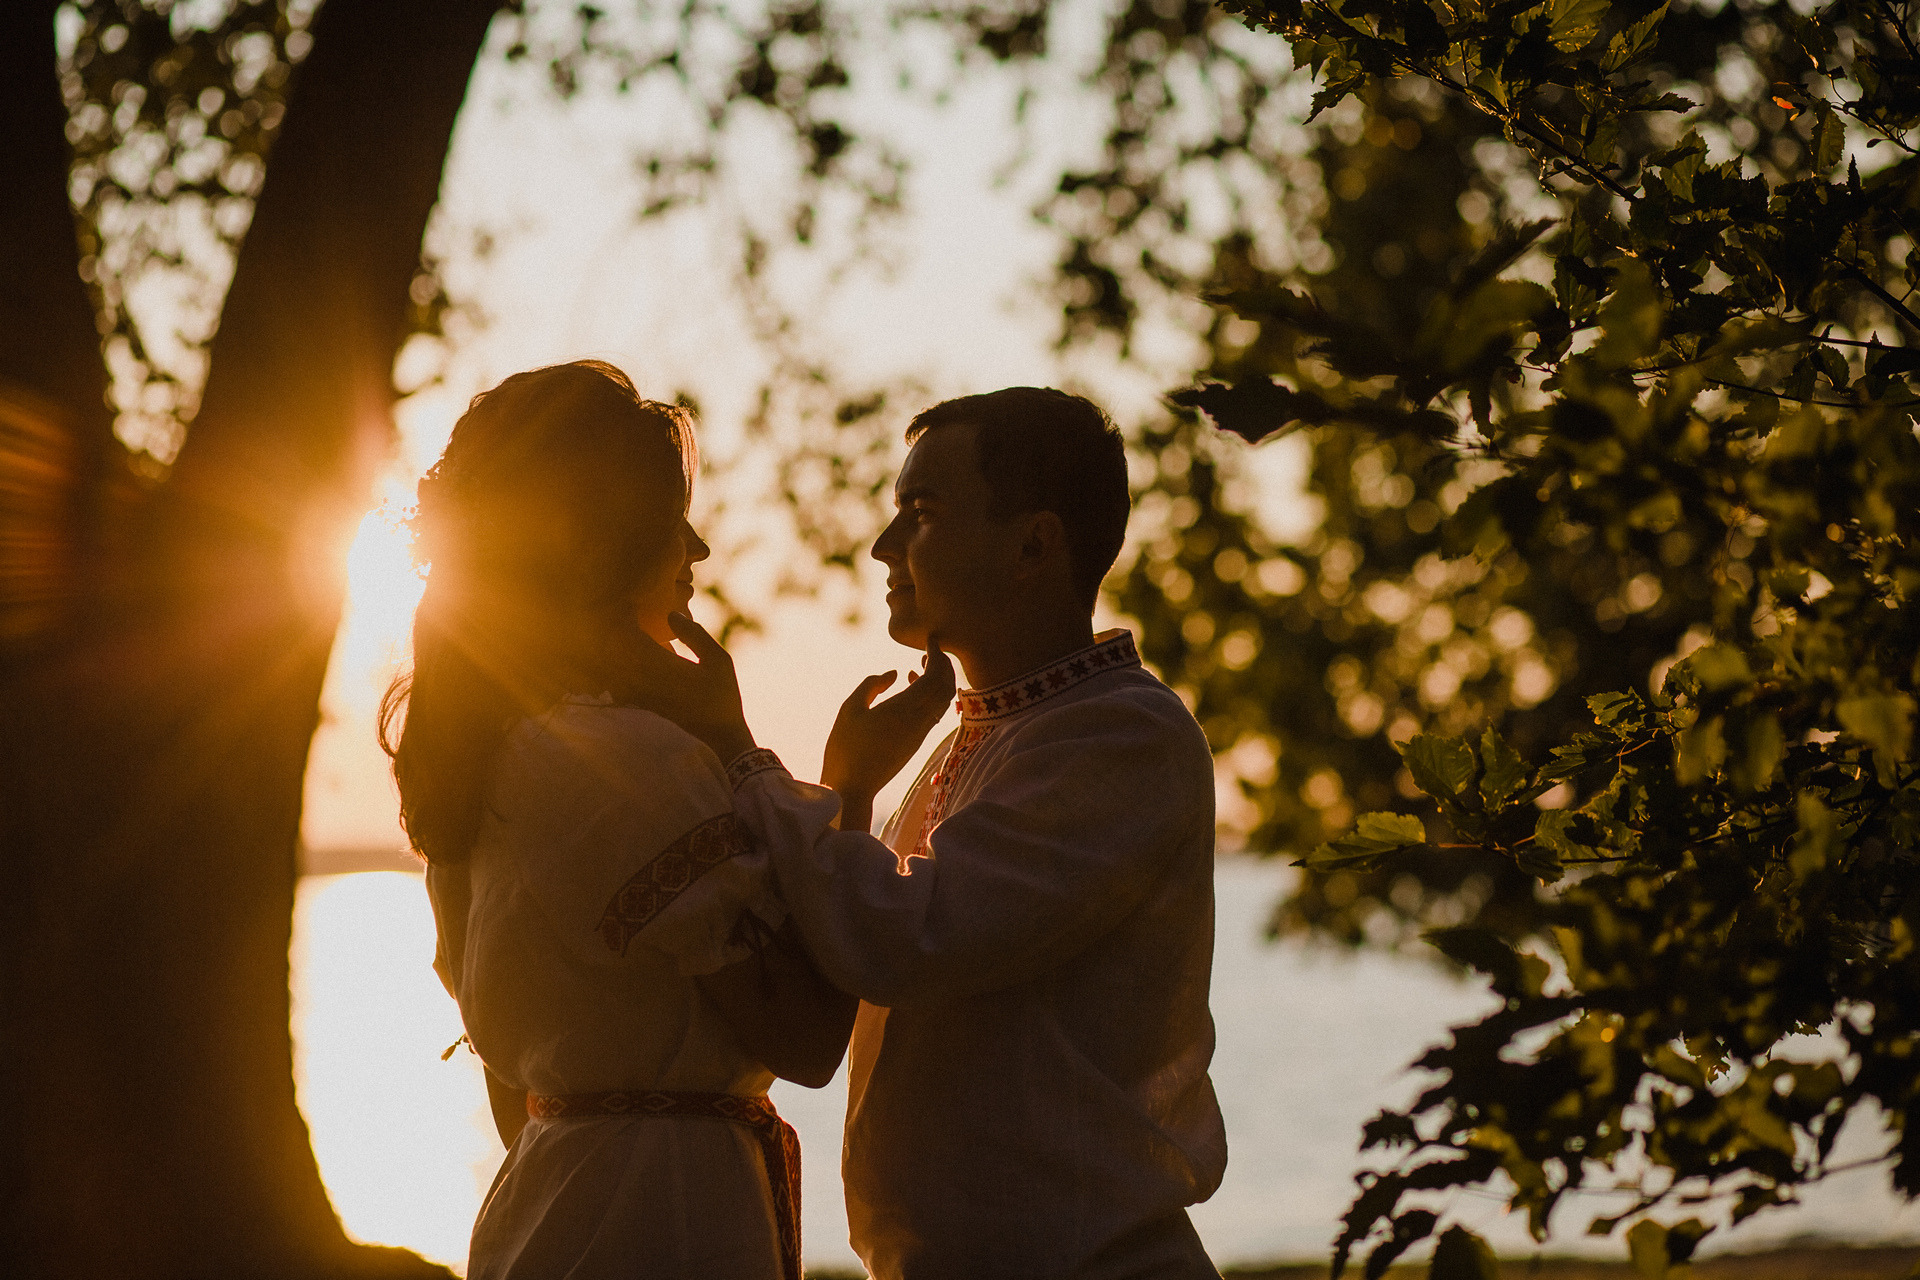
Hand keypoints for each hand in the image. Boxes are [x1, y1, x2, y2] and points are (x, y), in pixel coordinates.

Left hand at [621, 612, 756, 763]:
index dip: (622, 617)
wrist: (718, 736)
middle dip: (608, 631)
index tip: (623, 602)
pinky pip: (616, 682)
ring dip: (608, 649)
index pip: (630, 636)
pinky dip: (614, 667)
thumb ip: (694, 636)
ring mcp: (638, 696)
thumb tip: (669, 614)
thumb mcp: (718, 661)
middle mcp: (644, 682)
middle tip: (609, 612)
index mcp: (662, 667)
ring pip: (610, 668)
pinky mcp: (638, 704)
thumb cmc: (722, 696)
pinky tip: (620, 656)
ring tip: (608, 631)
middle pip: (612, 651)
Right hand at [821, 642, 955, 825]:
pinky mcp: (916, 742)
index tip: (930, 638)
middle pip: (947, 687)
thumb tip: (895, 672)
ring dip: (939, 680)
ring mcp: (920, 733)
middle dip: (944, 665)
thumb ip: (873, 685)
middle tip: (931, 648)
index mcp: (905, 709)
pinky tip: (910, 687)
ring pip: (943, 700)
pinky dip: (930, 694)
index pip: (935, 675)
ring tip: (920, 665)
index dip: (937, 654)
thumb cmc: (845, 748)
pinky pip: (934, 711)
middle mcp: (919, 721)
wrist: (852, 789)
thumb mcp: (850, 709)